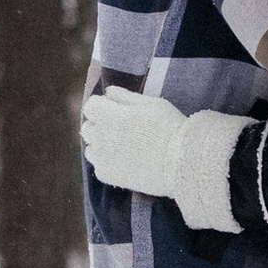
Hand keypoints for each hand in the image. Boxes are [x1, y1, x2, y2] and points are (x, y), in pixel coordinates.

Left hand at [81, 85, 196, 201]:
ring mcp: (102, 158)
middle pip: (87, 128)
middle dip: (100, 125)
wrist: (180, 162)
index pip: (91, 106)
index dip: (102, 106)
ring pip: (90, 149)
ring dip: (101, 145)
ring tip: (123, 147)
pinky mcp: (108, 175)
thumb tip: (108, 92)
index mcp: (111, 116)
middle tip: (120, 129)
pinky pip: (99, 166)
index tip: (114, 109)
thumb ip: (126, 97)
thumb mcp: (152, 104)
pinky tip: (125, 161)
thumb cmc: (169, 128)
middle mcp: (101, 137)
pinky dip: (108, 163)